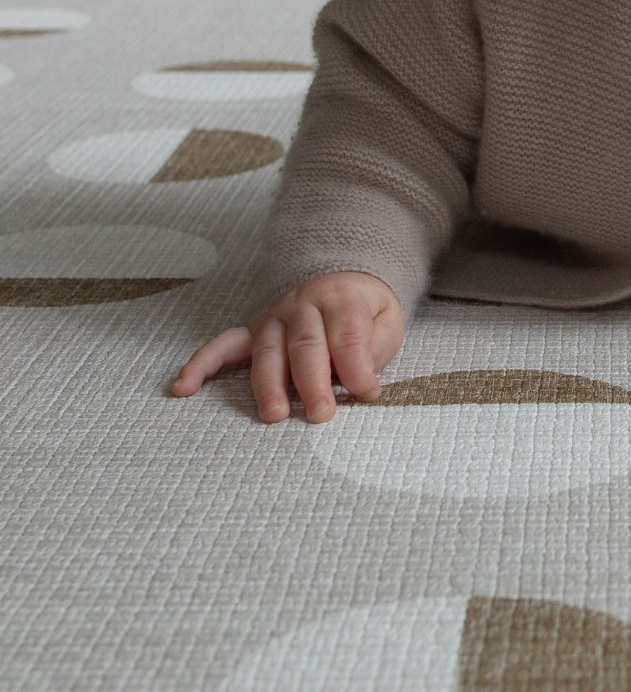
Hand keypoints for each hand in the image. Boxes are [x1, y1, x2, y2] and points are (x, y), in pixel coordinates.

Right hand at [170, 273, 403, 423]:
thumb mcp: (386, 319)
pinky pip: (222, 346)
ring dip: (269, 385)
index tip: (367, 393)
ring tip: (273, 415)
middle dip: (313, 382)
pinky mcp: (251, 331)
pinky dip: (202, 365)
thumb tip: (361, 377)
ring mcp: (272, 318)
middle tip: (320, 414)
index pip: (347, 336)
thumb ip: (376, 345)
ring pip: (267, 352)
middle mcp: (302, 306)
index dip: (357, 366)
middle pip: (305, 346)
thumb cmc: (364, 311)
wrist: (338, 276)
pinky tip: (184, 387)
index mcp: (341, 300)